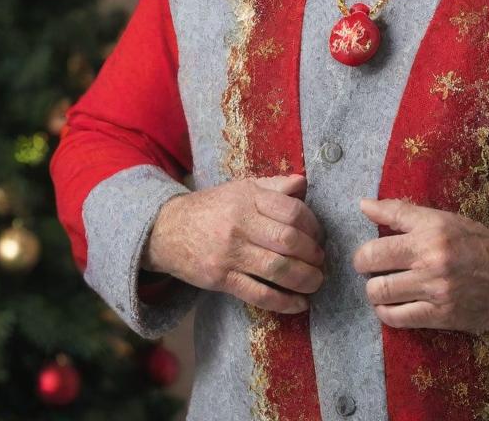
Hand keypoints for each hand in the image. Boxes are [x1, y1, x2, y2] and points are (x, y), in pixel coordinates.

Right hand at [141, 173, 324, 313]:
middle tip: (321, 261)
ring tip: (316, 282)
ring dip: (304, 279)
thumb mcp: (241, 188)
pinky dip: (283, 302)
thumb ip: (274, 186)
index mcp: (248, 198)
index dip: (313, 225)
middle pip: (287, 241)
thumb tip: (304, 183)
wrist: (167, 230)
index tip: (319, 235)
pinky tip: (299, 304)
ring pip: (276, 269)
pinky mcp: (220, 280)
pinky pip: (258, 294)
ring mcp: (229, 254)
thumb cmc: (212, 207)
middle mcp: (240, 224)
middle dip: (312, 254)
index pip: (292, 211)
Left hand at [352, 197, 488, 332]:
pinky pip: (398, 318)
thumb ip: (402, 213)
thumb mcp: (442, 219)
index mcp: (431, 229)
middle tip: (369, 269)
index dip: (365, 242)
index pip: (385, 222)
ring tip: (381, 288)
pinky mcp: (441, 316)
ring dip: (374, 291)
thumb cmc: (475, 242)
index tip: (366, 251)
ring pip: (380, 291)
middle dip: (363, 265)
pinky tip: (392, 306)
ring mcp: (435, 288)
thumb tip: (364, 205)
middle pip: (372, 260)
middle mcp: (431, 256)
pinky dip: (386, 313)